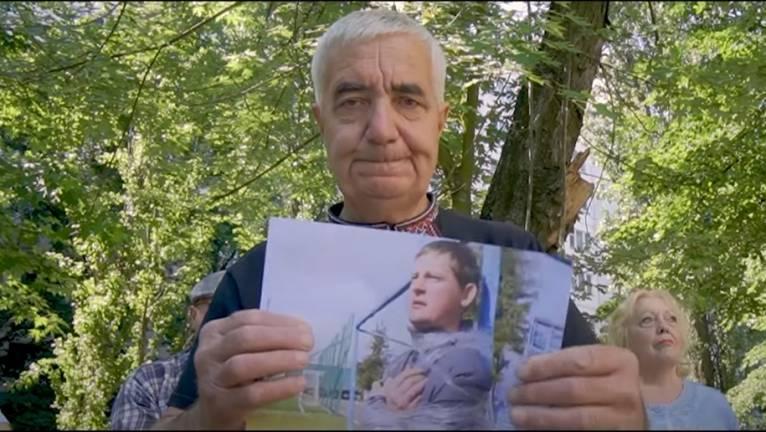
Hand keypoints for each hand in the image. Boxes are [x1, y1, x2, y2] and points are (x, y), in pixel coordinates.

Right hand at [193, 309, 313, 428]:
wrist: (213, 413)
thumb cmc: (235, 376)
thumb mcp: (242, 350)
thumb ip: (264, 337)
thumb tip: (303, 330)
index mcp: (214, 331)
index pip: (248, 319)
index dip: (279, 321)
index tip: (305, 327)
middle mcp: (207, 352)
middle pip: (245, 338)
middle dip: (281, 337)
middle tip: (308, 343)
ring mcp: (211, 379)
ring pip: (244, 365)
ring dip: (279, 359)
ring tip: (304, 360)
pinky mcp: (220, 405)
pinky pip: (252, 394)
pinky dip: (278, 388)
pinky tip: (298, 383)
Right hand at [383, 367, 426, 410]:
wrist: (387, 417)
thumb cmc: (391, 399)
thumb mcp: (390, 387)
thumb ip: (398, 377)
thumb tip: (409, 366)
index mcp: (391, 386)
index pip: (405, 374)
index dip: (415, 370)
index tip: (423, 370)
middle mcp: (395, 393)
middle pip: (410, 381)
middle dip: (420, 377)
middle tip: (426, 376)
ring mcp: (401, 402)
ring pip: (414, 389)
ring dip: (422, 384)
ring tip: (428, 381)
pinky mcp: (408, 410)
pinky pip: (417, 400)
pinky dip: (421, 395)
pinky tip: (425, 393)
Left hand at [507, 345, 645, 429]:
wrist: (631, 411)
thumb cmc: (607, 382)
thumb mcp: (595, 366)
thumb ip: (568, 364)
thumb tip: (526, 370)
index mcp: (619, 361)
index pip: (577, 361)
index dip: (545, 366)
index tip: (520, 371)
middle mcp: (625, 389)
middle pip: (573, 389)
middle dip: (537, 392)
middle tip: (513, 394)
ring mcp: (622, 417)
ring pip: (575, 418)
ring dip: (539, 416)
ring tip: (517, 414)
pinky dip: (551, 429)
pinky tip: (532, 428)